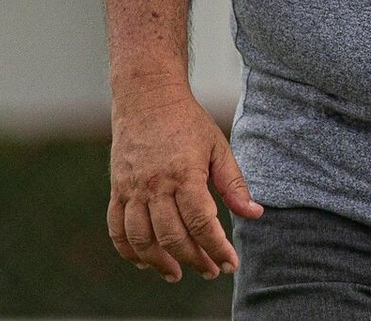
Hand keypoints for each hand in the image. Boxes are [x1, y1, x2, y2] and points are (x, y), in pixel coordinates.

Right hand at [108, 77, 264, 282]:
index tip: (229, 263)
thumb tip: (254, 214)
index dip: (216, 248)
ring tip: (177, 273)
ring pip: (141, 239)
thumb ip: (234, 184)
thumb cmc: (188, 122)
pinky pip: (117, 228)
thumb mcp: (218, 147)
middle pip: (172, 237)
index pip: (201, 223)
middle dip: (194, 260)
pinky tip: (145, 261)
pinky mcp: (117, 188)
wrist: (147, 97)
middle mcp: (155, 185)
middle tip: (210, 270)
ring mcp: (132, 188)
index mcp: (184, 174)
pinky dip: (129, 250)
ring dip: (159, 263)